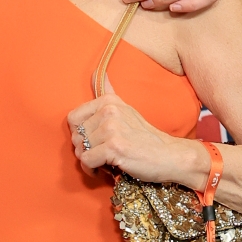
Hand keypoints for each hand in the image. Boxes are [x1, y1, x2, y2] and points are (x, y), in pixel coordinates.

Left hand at [67, 91, 202, 185]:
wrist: (169, 155)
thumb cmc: (145, 137)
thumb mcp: (126, 109)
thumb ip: (109, 92)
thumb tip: (95, 72)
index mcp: (108, 101)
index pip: (72, 118)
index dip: (79, 134)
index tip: (92, 141)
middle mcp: (108, 111)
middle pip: (75, 136)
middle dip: (84, 150)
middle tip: (100, 155)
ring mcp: (111, 129)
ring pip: (79, 150)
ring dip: (88, 161)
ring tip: (103, 163)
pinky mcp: (113, 147)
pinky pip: (86, 160)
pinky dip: (91, 169)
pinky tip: (104, 169)